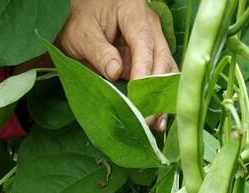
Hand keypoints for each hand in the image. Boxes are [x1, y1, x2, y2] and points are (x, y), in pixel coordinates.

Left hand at [56, 0, 176, 129]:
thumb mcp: (82, 34)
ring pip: (167, 69)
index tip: (138, 98)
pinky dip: (160, 97)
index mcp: (133, 12)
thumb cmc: (82, 21)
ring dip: (162, 97)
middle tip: (146, 118)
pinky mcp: (151, 57)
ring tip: (156, 123)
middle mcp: (149, 25)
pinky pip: (161, 77)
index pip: (144, 44)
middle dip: (155, 90)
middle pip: (161, 58)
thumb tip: (115, 72)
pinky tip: (157, 119)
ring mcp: (153, 40)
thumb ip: (98, 52)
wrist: (84, 15)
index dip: (143, 72)